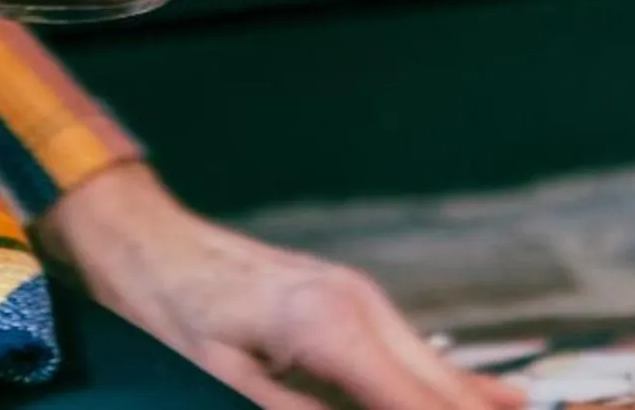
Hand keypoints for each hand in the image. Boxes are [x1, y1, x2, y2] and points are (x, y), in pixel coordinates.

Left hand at [41, 164, 527, 409]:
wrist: (147, 241)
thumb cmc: (169, 311)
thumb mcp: (221, 380)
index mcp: (327, 327)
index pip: (411, 403)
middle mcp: (358, 304)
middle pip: (440, 385)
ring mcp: (360, 298)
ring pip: (435, 367)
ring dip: (472, 404)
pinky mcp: (350, 301)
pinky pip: (414, 352)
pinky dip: (449, 383)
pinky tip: (486, 398)